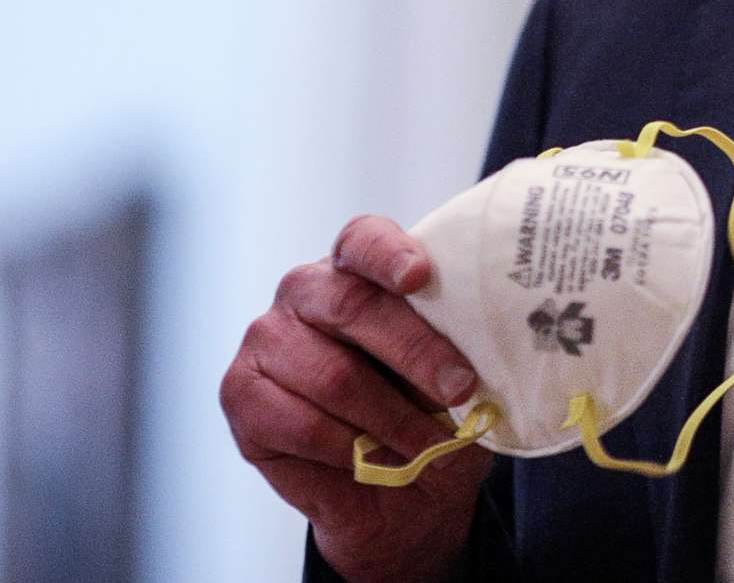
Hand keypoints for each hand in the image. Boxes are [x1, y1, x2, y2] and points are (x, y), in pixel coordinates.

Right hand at [221, 215, 492, 582]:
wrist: (393, 493)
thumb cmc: (426, 415)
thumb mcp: (453, 375)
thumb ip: (458, 349)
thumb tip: (490, 353)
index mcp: (356, 268)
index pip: (364, 240)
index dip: (389, 253)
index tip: (419, 275)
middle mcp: (304, 292)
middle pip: (354, 305)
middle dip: (415, 351)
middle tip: (460, 388)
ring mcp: (266, 340)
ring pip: (334, 375)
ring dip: (391, 418)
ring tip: (430, 445)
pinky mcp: (242, 395)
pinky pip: (304, 424)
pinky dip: (350, 449)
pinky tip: (371, 459)